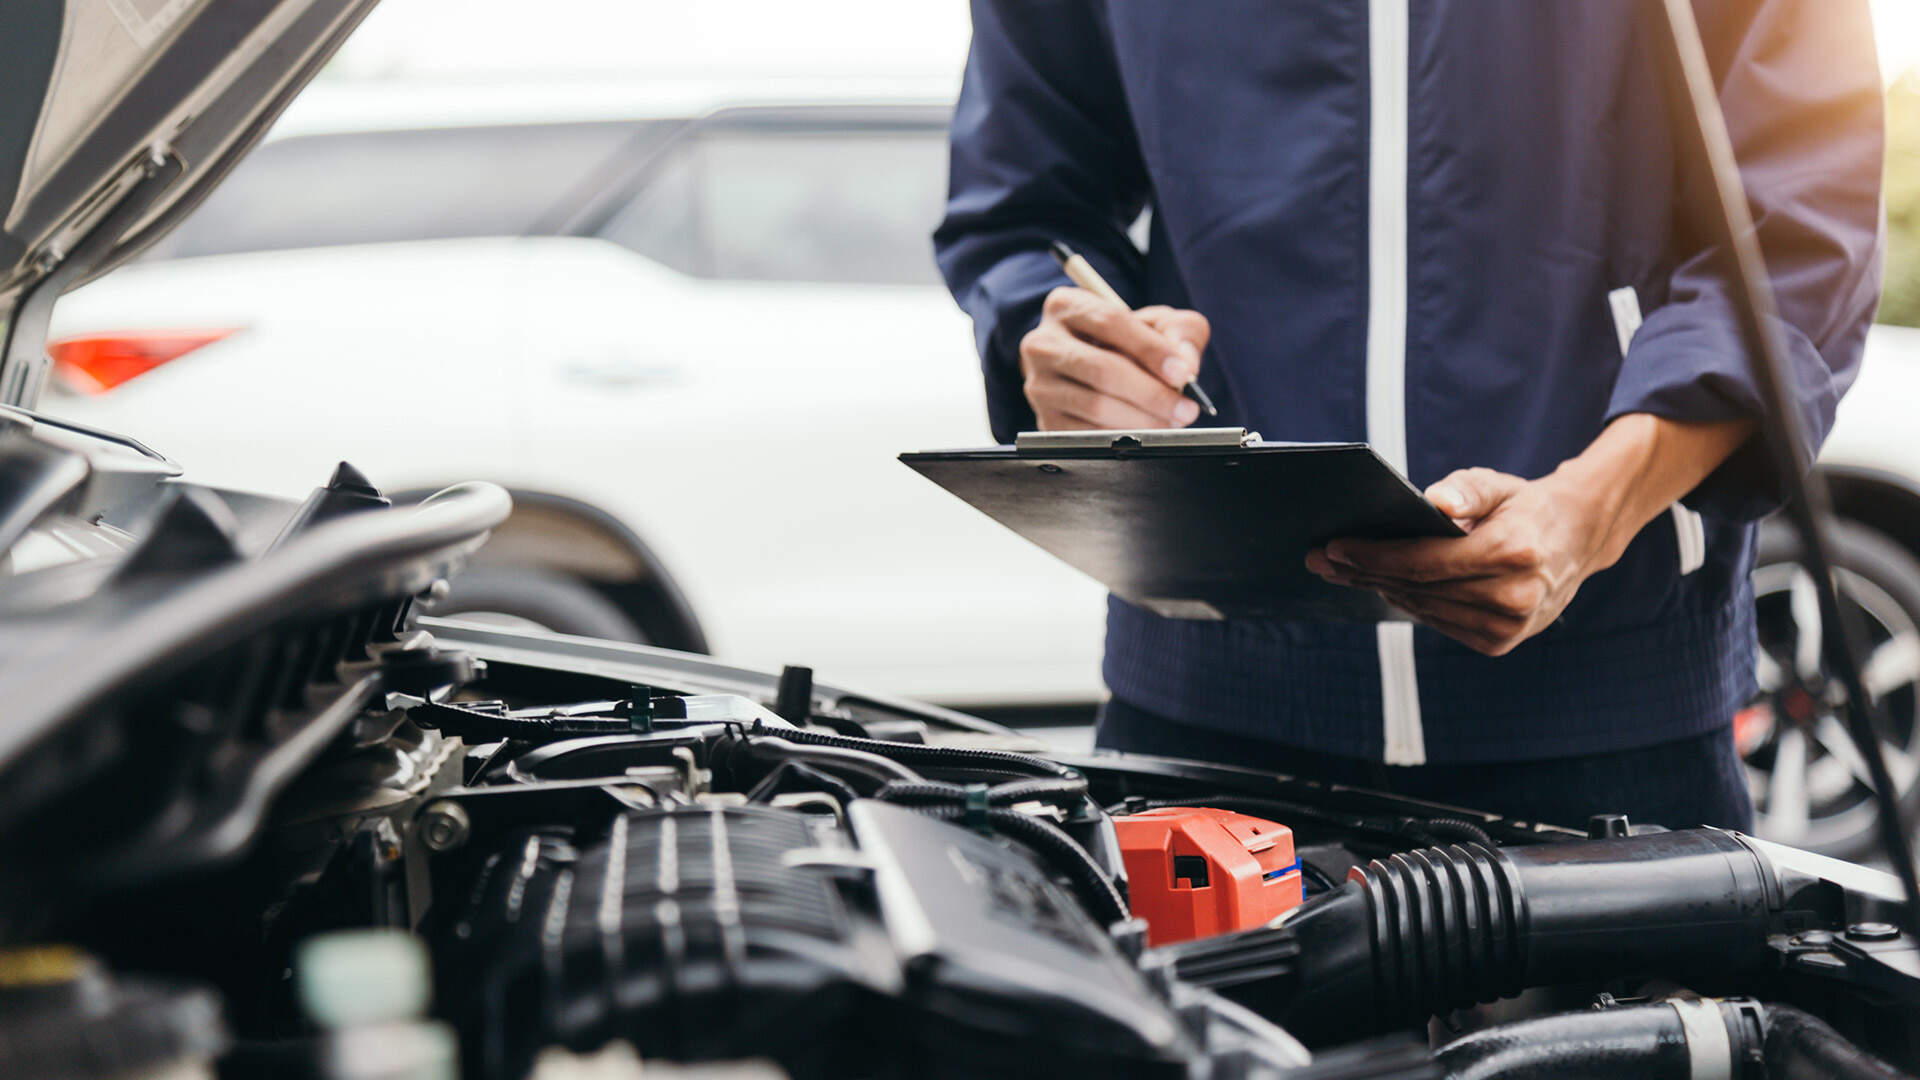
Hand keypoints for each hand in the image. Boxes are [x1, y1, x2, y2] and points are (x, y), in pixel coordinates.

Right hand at [1019, 287, 1210, 429]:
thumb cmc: (1125, 342)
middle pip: (1101, 369)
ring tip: (1172, 421)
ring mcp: (1039, 385)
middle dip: (1151, 393)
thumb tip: (1184, 363)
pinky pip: (1087, 435)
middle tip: (1185, 408)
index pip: (1110, 322)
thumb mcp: (1155, 322)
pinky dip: (1122, 438)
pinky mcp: (1046, 420)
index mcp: (1066, 306)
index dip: (1150, 348)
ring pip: (1095, 406)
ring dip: (1142, 420)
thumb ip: (1179, 331)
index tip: (1182, 372)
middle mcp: (1043, 344)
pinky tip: (1145, 433)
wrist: (1092, 370)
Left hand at [1305, 467, 1619, 655]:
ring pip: (1423, 608)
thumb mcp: (1499, 485)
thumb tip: (1436, 502)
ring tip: (1342, 570)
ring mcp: (1507, 628)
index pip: (1426, 562)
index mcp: (1512, 554)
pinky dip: (1409, 602)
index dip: (1375, 556)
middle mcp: (1512, 598)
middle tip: (1321, 559)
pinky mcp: (1499, 643)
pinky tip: (1382, 585)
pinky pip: (1438, 621)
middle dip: (1364, 572)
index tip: (1334, 547)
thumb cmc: (1525, 507)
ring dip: (1379, 588)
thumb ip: (1467, 489)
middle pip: (1418, 588)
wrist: (1576, 541)